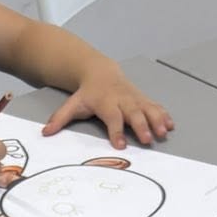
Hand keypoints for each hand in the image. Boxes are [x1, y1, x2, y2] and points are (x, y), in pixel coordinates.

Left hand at [44, 70, 171, 149]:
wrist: (100, 72)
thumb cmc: (87, 93)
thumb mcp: (72, 103)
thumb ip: (60, 118)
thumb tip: (45, 132)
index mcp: (106, 102)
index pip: (112, 117)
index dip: (116, 130)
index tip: (121, 144)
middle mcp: (122, 99)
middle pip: (133, 113)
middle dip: (141, 126)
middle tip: (147, 140)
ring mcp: (134, 98)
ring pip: (147, 108)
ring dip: (157, 120)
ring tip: (164, 133)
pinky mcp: (142, 98)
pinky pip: (154, 106)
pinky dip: (163, 114)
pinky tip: (170, 125)